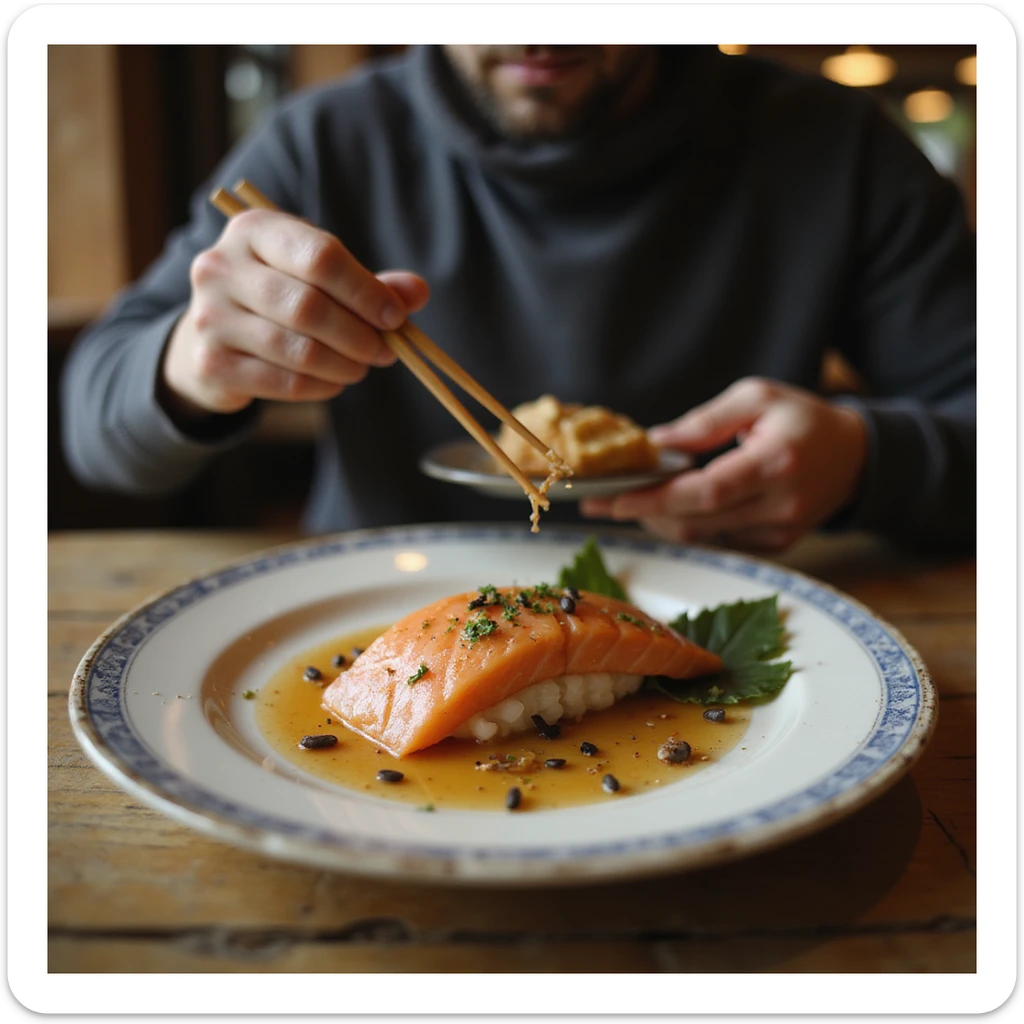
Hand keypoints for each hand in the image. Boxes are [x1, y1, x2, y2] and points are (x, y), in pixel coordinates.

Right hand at [161, 209, 429, 416]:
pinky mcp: (211, 362)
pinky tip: (334, 383)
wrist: (211, 338)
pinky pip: (283, 381)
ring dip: (344, 365)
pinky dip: (321, 387)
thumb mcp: (319, 278)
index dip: (366, 291)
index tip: (396, 317)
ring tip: (361, 368)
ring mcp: (209, 316)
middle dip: (359, 335)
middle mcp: (220, 267)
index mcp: (253, 230)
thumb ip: (369, 283)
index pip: (320, 256)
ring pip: (297, 349)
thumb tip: (417, 292)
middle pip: (309, 306)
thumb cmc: (277, 298)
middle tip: (385, 351)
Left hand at [580, 378, 867, 551]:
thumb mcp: (756, 397)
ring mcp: (781, 531)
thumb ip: (704, 422)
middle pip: (697, 521)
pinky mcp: (777, 544)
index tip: (613, 499)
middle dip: (643, 512)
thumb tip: (655, 445)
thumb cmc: (802, 418)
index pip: (706, 492)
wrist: (857, 456)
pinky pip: (719, 540)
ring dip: (660, 520)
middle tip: (602, 501)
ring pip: (703, 536)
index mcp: (776, 462)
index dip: (655, 499)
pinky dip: (688, 524)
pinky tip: (670, 506)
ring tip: (630, 499)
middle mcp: (781, 505)